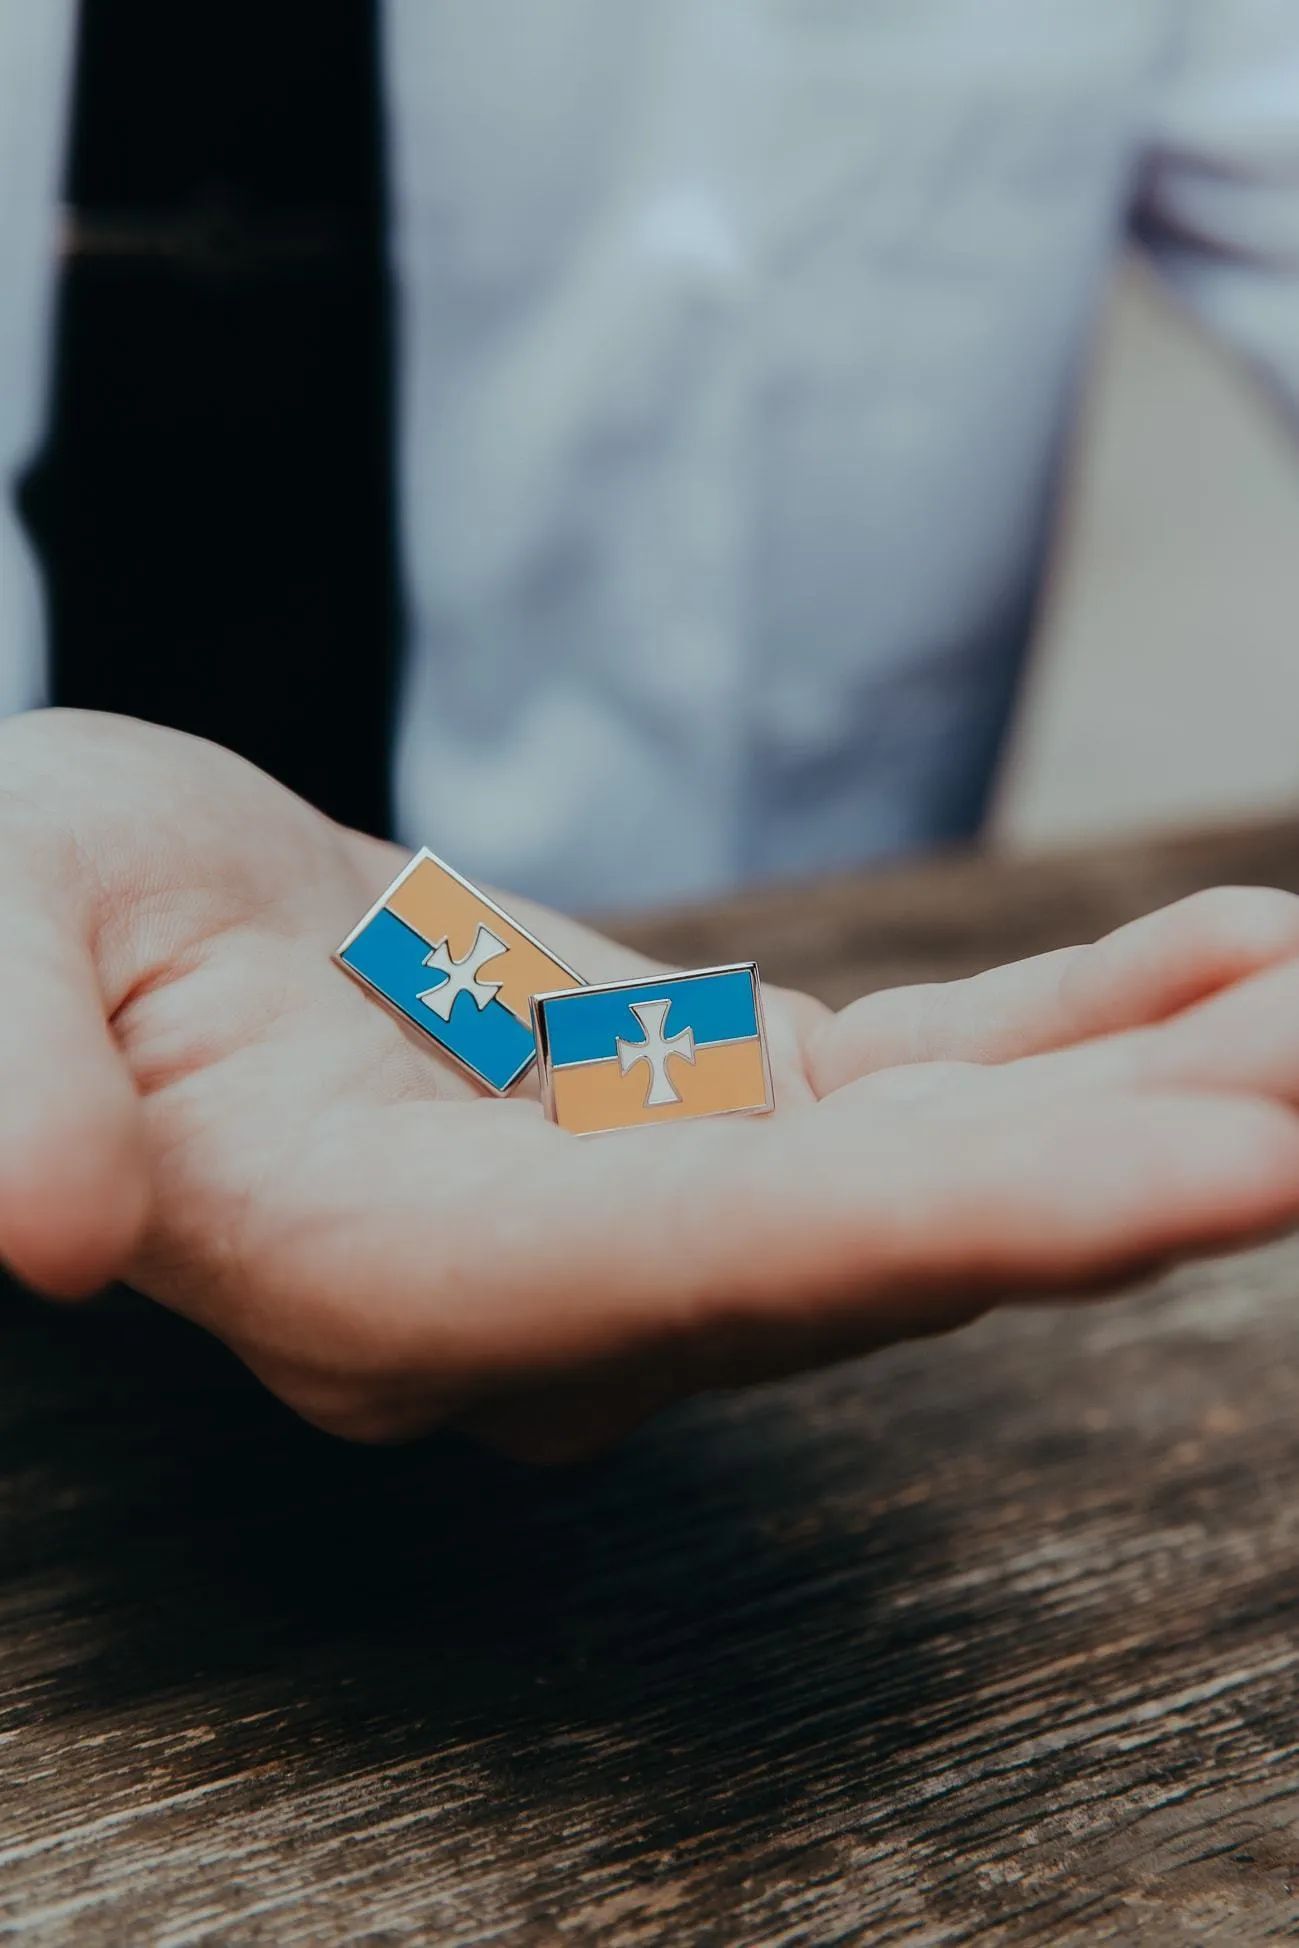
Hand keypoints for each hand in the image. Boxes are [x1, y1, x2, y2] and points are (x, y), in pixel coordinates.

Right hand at [5, 709, 1298, 1460]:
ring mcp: (643, 1214)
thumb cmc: (29, 907)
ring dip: (1149, 1099)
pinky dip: (1075, 1034)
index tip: (1223, 1172)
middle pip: (871, 1249)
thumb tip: (45, 1226)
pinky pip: (915, 1092)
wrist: (106, 915)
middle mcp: (544, 1293)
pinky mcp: (697, 1122)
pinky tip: (1225, 959)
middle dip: (1125, 1177)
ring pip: (931, 1177)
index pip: (707, 1265)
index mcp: (380, 1265)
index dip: (965, 1222)